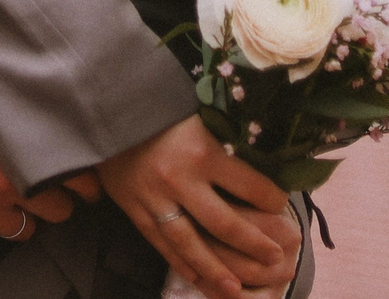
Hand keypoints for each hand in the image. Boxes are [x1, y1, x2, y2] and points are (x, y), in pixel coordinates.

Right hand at [0, 72, 77, 244]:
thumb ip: (22, 121)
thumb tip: (52, 126)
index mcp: (19, 152)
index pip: (77, 179)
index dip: (85, 181)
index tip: (86, 181)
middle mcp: (4, 188)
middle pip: (57, 211)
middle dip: (56, 200)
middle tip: (50, 190)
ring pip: (24, 231)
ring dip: (23, 217)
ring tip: (13, 199)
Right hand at [99, 118, 299, 298]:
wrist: (106, 109)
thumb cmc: (160, 108)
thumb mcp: (198, 114)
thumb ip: (225, 138)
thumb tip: (264, 155)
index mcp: (202, 150)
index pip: (249, 184)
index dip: (272, 198)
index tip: (282, 204)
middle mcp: (180, 179)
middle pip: (224, 223)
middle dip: (253, 244)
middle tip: (275, 257)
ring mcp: (155, 199)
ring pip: (191, 244)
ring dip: (216, 269)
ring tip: (236, 289)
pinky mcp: (135, 210)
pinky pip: (161, 245)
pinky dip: (181, 264)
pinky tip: (197, 279)